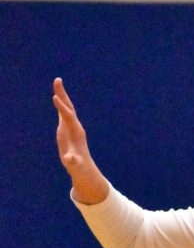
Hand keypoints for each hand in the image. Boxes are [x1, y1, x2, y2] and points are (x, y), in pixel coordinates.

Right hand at [52, 79, 108, 203]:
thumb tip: (69, 159)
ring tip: (57, 82)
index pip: (68, 116)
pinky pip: (63, 113)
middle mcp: (75, 126)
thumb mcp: (75, 165)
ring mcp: (71, 127)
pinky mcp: (68, 129)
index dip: (61, 108)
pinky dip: (60, 103)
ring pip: (67, 108)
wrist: (84, 168)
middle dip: (63, 95)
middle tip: (57, 79)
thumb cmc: (78, 166)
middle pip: (68, 107)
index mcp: (76, 132)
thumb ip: (72, 161)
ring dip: (62, 95)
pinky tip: (57, 96)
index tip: (55, 98)